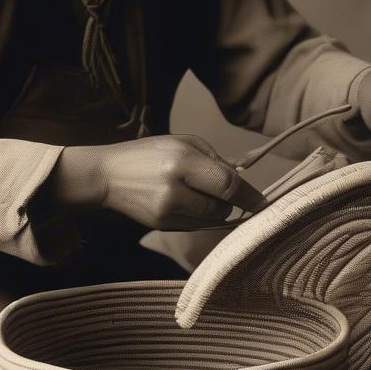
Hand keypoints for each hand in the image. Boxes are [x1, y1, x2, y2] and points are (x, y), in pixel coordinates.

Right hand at [47, 134, 268, 229]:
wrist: (106, 177)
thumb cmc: (147, 154)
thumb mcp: (181, 143)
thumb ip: (214, 158)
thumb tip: (242, 176)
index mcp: (182, 163)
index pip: (228, 184)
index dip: (249, 195)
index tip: (264, 202)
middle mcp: (175, 191)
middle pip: (222, 206)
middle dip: (229, 200)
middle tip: (216, 187)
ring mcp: (168, 213)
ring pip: (212, 219)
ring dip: (213, 208)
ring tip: (193, 191)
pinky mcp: (163, 227)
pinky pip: (196, 225)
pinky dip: (199, 216)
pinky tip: (181, 201)